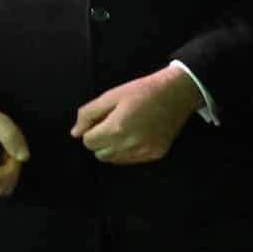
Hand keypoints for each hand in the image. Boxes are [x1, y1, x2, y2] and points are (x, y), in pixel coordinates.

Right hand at [0, 103, 28, 197]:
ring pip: (0, 190)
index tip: (12, 151)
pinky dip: (2, 178)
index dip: (11, 168)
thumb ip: (11, 136)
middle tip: (8, 151)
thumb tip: (24, 157)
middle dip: (12, 170)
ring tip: (1, 155)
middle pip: (0, 187)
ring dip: (8, 174)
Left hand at [70, 66, 202, 164]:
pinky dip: (128, 151)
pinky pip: (131, 160)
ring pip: (114, 160)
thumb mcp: (111, 95)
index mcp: (116, 128)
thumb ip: (88, 114)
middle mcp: (129, 144)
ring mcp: (143, 151)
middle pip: (99, 154)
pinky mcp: (155, 154)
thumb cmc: (141, 91)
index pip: (88, 142)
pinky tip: (137, 136)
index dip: (91, 130)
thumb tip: (75, 133)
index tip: (102, 120)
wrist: (177, 93)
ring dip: (113, 148)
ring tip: (124, 130)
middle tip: (112, 124)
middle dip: (100, 141)